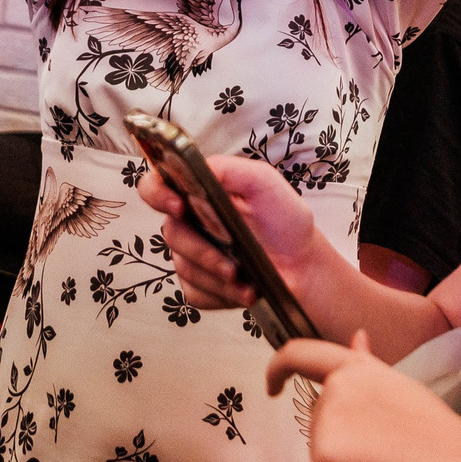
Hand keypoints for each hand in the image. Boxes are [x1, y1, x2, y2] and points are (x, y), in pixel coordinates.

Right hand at [137, 152, 321, 311]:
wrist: (304, 267)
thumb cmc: (285, 222)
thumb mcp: (265, 184)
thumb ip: (231, 170)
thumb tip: (198, 166)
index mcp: (199, 193)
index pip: (156, 186)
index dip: (157, 194)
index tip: (178, 206)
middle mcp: (191, 222)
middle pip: (171, 233)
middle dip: (201, 250)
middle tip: (230, 264)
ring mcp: (193, 255)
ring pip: (184, 267)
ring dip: (216, 277)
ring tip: (246, 281)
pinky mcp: (199, 285)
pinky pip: (195, 292)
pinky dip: (221, 295)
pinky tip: (244, 291)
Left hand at [268, 331, 460, 461]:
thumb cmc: (441, 442)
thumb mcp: (401, 390)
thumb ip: (368, 369)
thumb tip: (356, 338)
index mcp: (359, 369)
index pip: (303, 353)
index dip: (279, 367)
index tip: (272, 384)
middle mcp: (339, 386)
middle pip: (317, 426)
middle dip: (343, 448)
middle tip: (387, 456)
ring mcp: (330, 417)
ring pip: (320, 458)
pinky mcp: (325, 453)